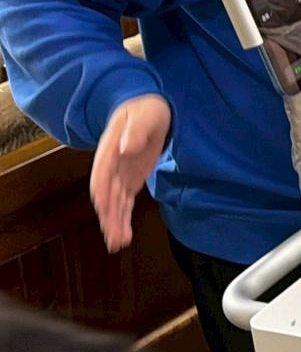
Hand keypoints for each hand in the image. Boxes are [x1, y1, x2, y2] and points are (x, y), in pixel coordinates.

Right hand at [90, 94, 170, 252]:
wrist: (148, 108)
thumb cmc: (145, 109)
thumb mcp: (144, 115)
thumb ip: (136, 131)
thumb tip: (125, 148)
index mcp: (109, 150)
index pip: (101, 174)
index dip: (102, 191)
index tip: (103, 208)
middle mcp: (110, 167)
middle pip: (107, 195)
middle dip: (109, 217)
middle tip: (114, 238)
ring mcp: (119, 175)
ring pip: (114, 203)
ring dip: (115, 223)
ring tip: (118, 243)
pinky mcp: (130, 181)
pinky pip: (125, 202)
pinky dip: (123, 218)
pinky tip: (124, 235)